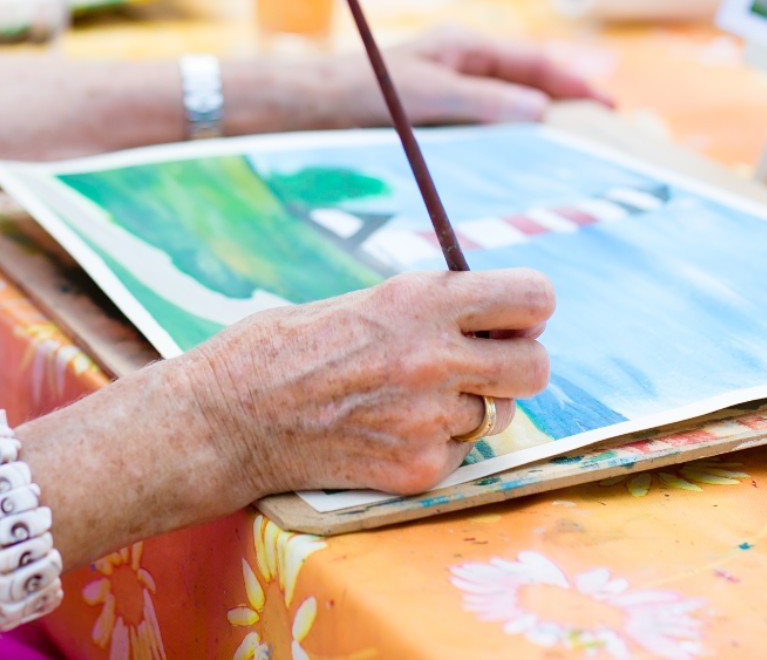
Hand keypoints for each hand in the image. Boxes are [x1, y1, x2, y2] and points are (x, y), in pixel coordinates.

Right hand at [179, 268, 554, 497]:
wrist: (229, 417)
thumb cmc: (286, 348)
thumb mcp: (364, 302)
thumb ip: (430, 311)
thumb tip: (491, 319)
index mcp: (421, 300)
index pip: (533, 297)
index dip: (528, 309)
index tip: (513, 317)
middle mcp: (434, 358)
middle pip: (536, 366)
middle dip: (516, 364)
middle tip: (482, 365)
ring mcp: (429, 419)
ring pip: (497, 415)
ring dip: (469, 408)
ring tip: (408, 399)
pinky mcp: (417, 469)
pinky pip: (460, 455)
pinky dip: (435, 446)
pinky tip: (386, 431)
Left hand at [328, 24, 611, 125]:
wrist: (313, 106)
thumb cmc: (367, 92)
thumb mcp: (431, 96)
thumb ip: (487, 100)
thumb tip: (542, 110)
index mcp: (466, 47)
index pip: (535, 63)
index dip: (575, 84)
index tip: (609, 108)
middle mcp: (463, 64)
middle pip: (529, 82)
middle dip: (567, 104)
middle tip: (605, 133)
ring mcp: (451, 88)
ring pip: (509, 106)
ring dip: (539, 126)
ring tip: (577, 152)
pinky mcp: (437, 115)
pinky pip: (486, 126)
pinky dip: (510, 141)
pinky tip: (524, 166)